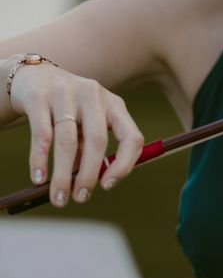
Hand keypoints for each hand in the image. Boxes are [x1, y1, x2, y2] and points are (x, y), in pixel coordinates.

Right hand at [8, 61, 143, 206]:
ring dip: (63, 174)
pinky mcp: (39, 96)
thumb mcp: (86, 125)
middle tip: (80, 198)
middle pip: (97, 140)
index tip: (107, 186)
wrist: (35, 78)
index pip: (131, 136)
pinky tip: (39, 178)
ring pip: (67, 140)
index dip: (124, 164)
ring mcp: (67, 92)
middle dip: (89, 174)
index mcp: (114, 105)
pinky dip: (40, 159)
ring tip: (58, 197)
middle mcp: (94, 95)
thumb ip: (91, 149)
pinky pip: (42, 133)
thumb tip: (91, 183)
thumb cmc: (68, 110)